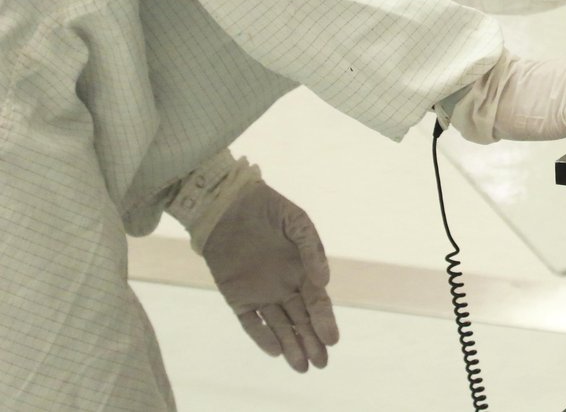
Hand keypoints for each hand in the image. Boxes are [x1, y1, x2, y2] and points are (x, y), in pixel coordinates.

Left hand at [198, 181, 340, 371]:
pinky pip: (250, 322)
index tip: (332, 339)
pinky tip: (274, 351)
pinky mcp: (237, 296)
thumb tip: (324, 281)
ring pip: (279, 326)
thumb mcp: (297, 223)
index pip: (317, 302)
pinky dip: (261, 336)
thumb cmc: (267, 209)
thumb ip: (312, 250)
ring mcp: (261, 293)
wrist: (226, 204)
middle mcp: (285, 286)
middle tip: (321, 363)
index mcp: (303, 270)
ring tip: (302, 367)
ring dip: (291, 346)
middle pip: (301, 320)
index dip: (325, 321)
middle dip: (312, 342)